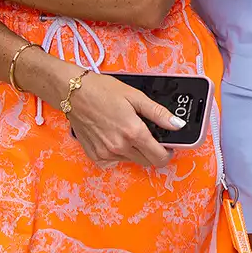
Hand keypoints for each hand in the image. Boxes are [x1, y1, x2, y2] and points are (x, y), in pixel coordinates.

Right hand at [66, 73, 181, 169]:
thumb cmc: (102, 90)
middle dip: (151, 151)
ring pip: (131, 160)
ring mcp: (106, 154)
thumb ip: (158, 113)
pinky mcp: (95, 156)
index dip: (167, 153)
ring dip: (134, 150)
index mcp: (133, 132)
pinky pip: (114, 161)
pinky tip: (114, 136)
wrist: (74, 93)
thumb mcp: (135, 96)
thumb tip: (177, 125)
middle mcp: (120, 147)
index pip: (160, 158)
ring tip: (126, 129)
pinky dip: (118, 152)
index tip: (166, 145)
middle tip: (146, 133)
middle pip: (147, 161)